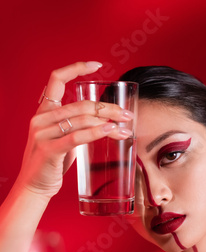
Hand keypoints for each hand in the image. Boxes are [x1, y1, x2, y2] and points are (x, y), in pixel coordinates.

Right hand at [18, 61, 132, 198]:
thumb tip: (104, 122)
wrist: (34, 187)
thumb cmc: (51, 163)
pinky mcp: (49, 150)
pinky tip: (111, 131)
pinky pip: (77, 136)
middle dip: (108, 108)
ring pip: (82, 119)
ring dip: (109, 122)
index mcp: (43, 112)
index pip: (56, 79)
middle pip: (81, 104)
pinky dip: (97, 132)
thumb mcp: (61, 139)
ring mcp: (43, 133)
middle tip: (126, 115)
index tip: (98, 64)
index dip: (76, 67)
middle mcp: (41, 118)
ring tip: (125, 127)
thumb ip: (75, 127)